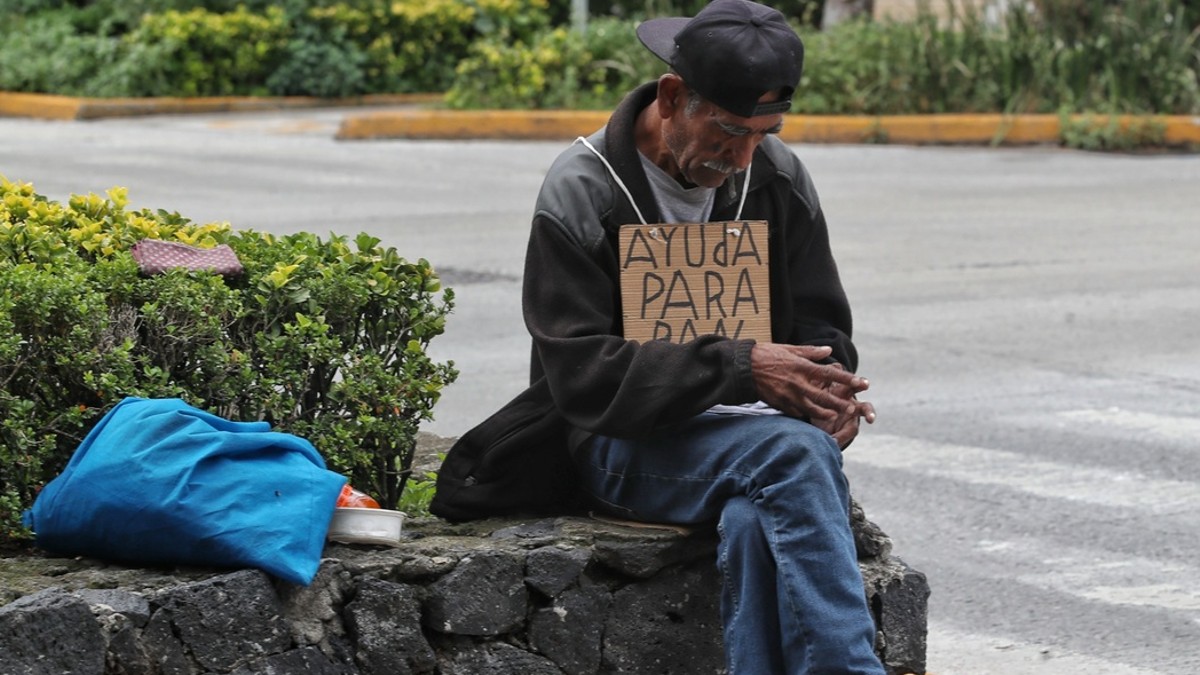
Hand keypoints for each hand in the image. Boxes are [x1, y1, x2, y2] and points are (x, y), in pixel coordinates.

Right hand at [750, 343, 874, 446]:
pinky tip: (812, 416)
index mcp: (802, 367)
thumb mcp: (790, 349)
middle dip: (841, 403)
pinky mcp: (780, 404)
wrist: (743, 367)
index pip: (830, 375)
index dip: (848, 379)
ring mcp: (789, 396)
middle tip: (853, 407)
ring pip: (812, 409)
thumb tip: (828, 351)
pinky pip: (797, 412)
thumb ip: (811, 352)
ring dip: (826, 413)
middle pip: (824, 397)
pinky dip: (806, 414)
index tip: (863, 383)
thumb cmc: (767, 355)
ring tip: (835, 415)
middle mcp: (798, 383)